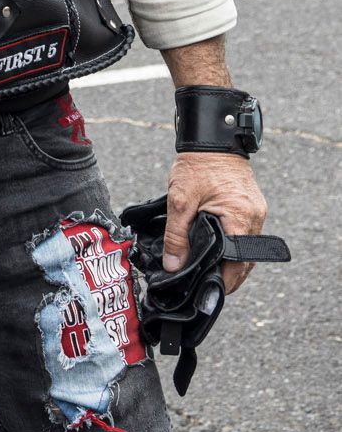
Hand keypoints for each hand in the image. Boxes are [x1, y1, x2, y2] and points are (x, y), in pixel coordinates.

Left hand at [163, 150, 267, 292]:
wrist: (213, 138)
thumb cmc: (198, 165)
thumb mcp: (180, 201)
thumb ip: (176, 236)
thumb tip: (174, 266)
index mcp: (240, 218)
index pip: (238, 263)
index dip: (224, 281)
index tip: (210, 293)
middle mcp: (254, 217)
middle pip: (246, 260)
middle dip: (229, 276)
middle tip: (208, 288)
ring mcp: (256, 211)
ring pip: (247, 249)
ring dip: (232, 262)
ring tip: (212, 274)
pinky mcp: (252, 206)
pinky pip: (246, 234)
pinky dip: (234, 247)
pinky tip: (220, 252)